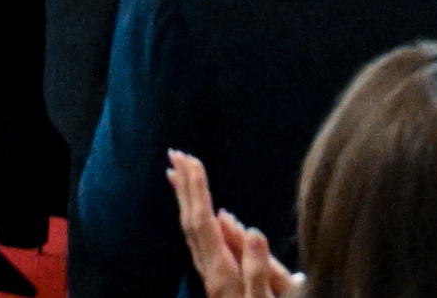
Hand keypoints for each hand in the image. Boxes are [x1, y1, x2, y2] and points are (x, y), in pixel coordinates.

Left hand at [169, 150, 304, 297]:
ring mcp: (212, 278)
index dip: (197, 190)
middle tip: (176, 153)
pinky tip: (203, 214)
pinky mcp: (217, 282)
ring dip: (186, 200)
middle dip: (186, 186)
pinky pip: (201, 243)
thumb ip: (261, 271)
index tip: (191, 160)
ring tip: (179, 173)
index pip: (204, 223)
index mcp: (223, 273)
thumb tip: (251, 230)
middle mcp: (211, 273)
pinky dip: (197, 219)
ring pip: (192, 232)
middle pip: (191, 222)